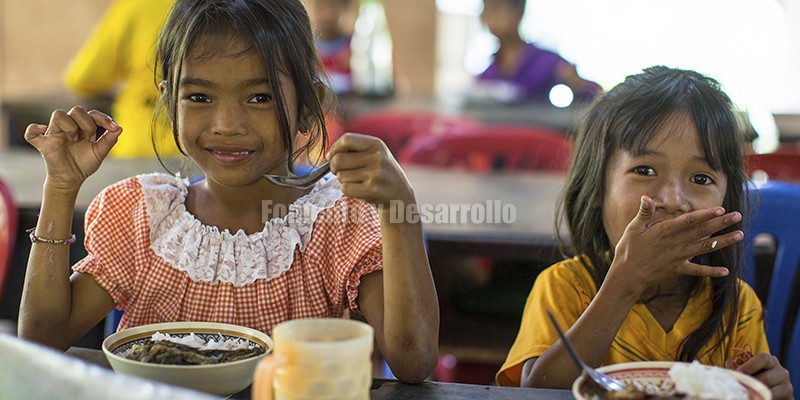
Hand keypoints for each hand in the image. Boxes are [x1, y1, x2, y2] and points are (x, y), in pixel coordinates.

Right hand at [24, 106, 121, 189]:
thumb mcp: (100, 152)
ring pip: (58, 114)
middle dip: (88, 123)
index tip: (112, 128)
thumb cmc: (85, 163)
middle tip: (90, 139)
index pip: (92, 113)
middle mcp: (69, 125)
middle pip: (77, 110)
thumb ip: (109, 140)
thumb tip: (119, 127)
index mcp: (83, 125)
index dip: (103, 118)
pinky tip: (43, 131)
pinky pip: (31, 132)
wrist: (73, 179)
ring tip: (75, 140)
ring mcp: (55, 133)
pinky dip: (34, 129)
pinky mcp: (43, 143)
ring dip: (71, 126)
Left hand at [327, 133, 413, 207]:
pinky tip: (359, 190)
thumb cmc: (381, 173)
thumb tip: (329, 155)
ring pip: (341, 175)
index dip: (334, 148)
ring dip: (343, 180)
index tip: (331, 156)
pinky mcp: (372, 190)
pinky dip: (347, 190)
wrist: (400, 196)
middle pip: (339, 159)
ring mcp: (375, 174)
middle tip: (339, 172)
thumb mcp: (375, 154)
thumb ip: (354, 150)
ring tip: (357, 181)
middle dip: (334, 167)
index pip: (346, 139)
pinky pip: (345, 188)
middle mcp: (377, 157)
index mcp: (377, 144)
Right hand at [607, 195, 743, 296]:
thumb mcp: (633, 228)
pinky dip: (711, 271)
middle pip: (702, 232)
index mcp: (665, 231)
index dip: (705, 214)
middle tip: (737, 216)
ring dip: (723, 242)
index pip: (689, 221)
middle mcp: (676, 243)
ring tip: (739, 236)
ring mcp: (679, 257)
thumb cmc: (628, 249)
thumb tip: (647, 197)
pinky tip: (726, 272)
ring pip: (705, 248)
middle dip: (721, 223)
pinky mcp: (678, 269)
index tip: (720, 209)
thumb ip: (644, 213)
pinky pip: (697, 270)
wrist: (627, 275)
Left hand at [731, 353, 792, 399]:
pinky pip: (772, 398)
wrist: (767, 390)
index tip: (737, 373)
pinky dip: (761, 399)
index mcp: (771, 361)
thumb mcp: (747, 369)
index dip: (749, 366)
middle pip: (765, 378)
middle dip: (751, 383)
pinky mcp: (788, 397)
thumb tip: (728, 372)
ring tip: (745, 393)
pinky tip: (754, 397)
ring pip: (769, 391)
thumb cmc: (754, 377)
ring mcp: (786, 386)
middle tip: (740, 386)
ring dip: (755, 393)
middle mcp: (781, 372)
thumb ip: (739, 367)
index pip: (762, 359)